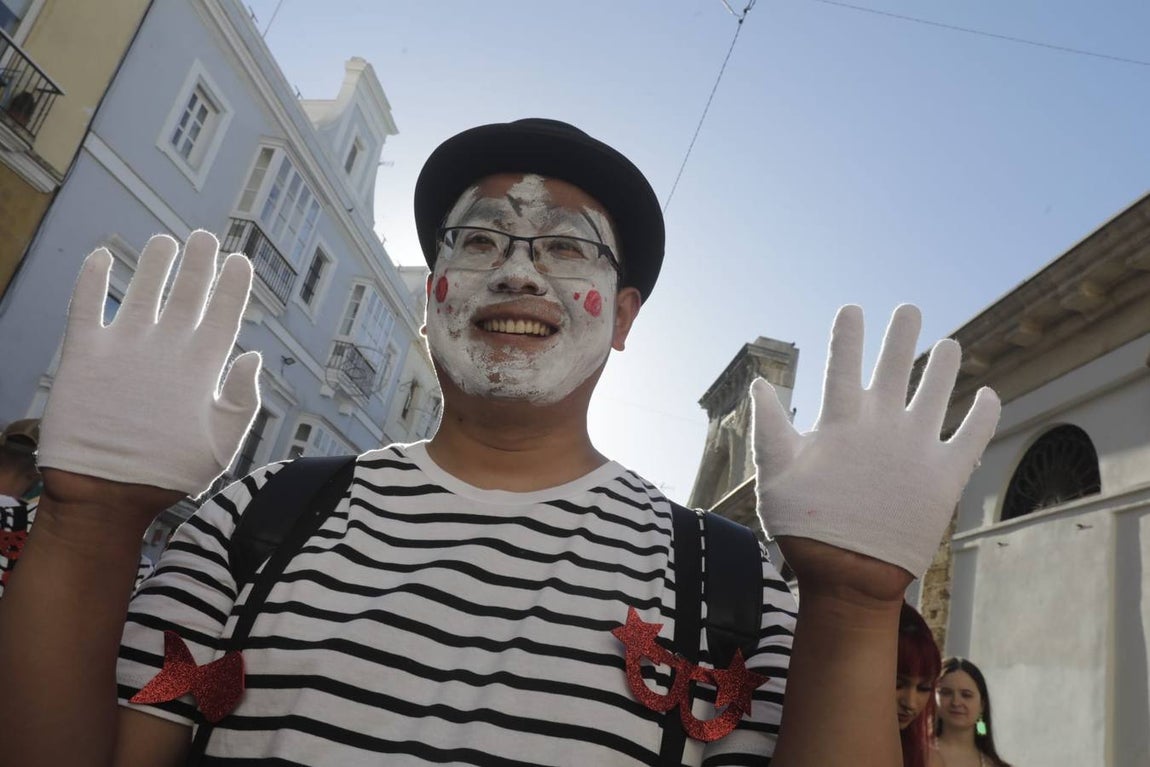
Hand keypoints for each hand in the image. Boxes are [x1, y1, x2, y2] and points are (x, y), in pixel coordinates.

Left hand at [37, 231, 261, 498]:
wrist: (104, 492)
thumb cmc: (168, 474)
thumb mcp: (223, 445)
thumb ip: (243, 399)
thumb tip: (253, 356)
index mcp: (202, 368)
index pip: (224, 313)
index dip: (233, 284)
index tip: (240, 260)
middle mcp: (165, 348)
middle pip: (187, 292)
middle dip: (199, 262)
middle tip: (205, 237)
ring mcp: (123, 347)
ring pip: (143, 290)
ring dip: (155, 261)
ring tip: (164, 240)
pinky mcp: (83, 354)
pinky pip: (85, 304)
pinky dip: (91, 277)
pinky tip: (100, 255)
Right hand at [750, 304, 999, 588]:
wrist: (851, 576)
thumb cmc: (806, 526)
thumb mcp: (772, 474)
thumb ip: (767, 426)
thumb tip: (758, 384)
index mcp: (841, 422)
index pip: (843, 363)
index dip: (847, 333)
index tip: (853, 309)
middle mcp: (883, 424)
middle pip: (895, 364)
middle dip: (901, 332)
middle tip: (908, 309)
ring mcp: (918, 447)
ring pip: (936, 389)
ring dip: (943, 363)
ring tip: (949, 344)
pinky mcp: (946, 475)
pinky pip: (972, 434)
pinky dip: (983, 413)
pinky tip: (987, 395)